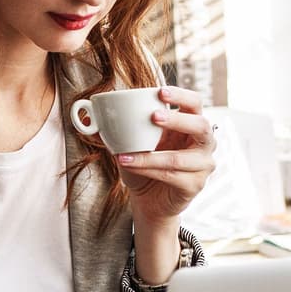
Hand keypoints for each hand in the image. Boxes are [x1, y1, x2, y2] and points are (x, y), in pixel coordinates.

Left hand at [116, 85, 215, 225]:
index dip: (181, 95)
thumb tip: (86, 117)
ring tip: (123, 153)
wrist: (149, 200)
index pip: (195, 103)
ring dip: (150, 156)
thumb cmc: (145, 166)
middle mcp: (203, 144)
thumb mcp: (132, 143)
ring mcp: (203, 166)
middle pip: (201, 125)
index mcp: (191, 125)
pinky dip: (147, 170)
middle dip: (177, 120)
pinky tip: (129, 165)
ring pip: (179, 158)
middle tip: (153, 116)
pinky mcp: (195, 185)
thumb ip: (115, 129)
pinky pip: (171, 176)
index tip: (159, 92)